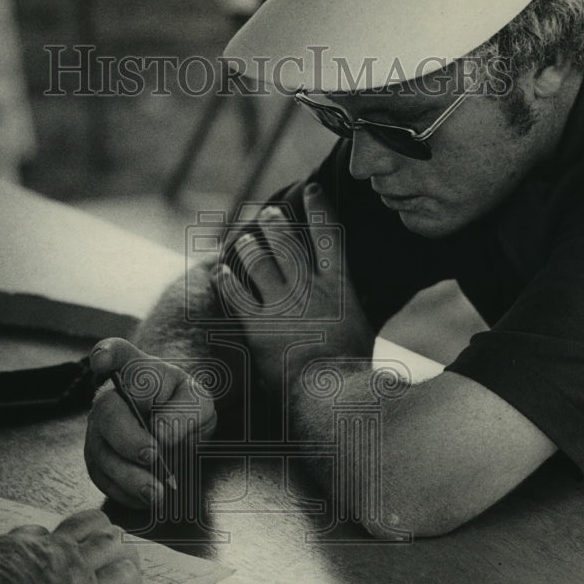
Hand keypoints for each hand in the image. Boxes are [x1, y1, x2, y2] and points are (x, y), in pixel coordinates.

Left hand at [0, 508, 141, 583]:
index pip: (131, 575)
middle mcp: (76, 562)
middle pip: (117, 540)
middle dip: (121, 555)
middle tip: (112, 572)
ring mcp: (49, 545)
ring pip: (90, 520)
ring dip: (97, 531)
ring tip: (90, 546)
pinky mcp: (22, 538)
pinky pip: (45, 528)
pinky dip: (49, 538)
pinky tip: (40, 551)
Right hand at [85, 337, 217, 507]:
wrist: (177, 424)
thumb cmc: (184, 404)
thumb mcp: (198, 401)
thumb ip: (185, 411)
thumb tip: (160, 434)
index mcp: (135, 369)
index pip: (117, 352)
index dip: (106, 354)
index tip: (102, 360)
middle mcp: (110, 395)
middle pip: (106, 412)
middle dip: (128, 439)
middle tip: (154, 455)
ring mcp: (99, 427)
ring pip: (100, 451)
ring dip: (127, 475)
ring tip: (156, 492)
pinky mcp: (98, 456)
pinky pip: (103, 476)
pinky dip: (124, 491)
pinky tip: (145, 497)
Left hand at [214, 184, 374, 390]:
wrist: (329, 395)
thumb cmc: (350, 370)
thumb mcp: (362, 332)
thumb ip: (354, 308)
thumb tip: (360, 296)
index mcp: (339, 288)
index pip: (329, 236)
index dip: (319, 209)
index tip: (311, 189)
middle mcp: (309, 289)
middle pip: (288, 242)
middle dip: (274, 222)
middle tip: (265, 213)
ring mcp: (282, 305)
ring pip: (259, 260)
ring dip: (249, 245)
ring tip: (244, 238)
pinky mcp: (258, 325)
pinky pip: (237, 293)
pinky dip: (228, 279)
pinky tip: (221, 271)